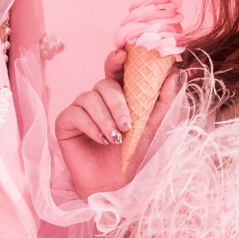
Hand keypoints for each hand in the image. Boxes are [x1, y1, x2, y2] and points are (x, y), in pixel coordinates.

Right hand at [55, 48, 179, 200]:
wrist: (112, 182)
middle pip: (104, 84)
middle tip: (127, 125)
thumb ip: (160, 101)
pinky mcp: (65, 121)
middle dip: (117, 103)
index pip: (116, 71)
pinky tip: (101, 140)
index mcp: (116, 95)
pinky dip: (91, 127)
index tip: (123, 54)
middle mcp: (97, 98)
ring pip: (89, 98)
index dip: (117, 60)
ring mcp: (79, 108)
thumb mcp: (149, 126)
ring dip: (106, 119)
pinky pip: (76, 113)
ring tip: (115, 138)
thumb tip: (174, 75)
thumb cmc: (128, 154)